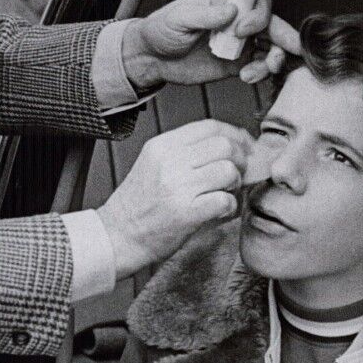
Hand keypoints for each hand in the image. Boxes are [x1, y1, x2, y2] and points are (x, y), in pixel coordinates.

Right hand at [97, 119, 251, 277]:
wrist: (117, 236)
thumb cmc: (138, 205)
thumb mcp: (153, 164)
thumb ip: (185, 152)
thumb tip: (228, 145)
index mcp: (161, 146)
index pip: (209, 127)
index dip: (234, 134)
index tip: (244, 145)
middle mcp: (170, 162)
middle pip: (224, 146)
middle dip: (240, 159)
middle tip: (238, 173)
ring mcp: (178, 187)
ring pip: (228, 171)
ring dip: (235, 183)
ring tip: (225, 193)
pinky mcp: (186, 213)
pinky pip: (225, 200)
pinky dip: (230, 206)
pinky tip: (220, 211)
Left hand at [122, 0, 301, 89]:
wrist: (151, 58)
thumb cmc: (161, 29)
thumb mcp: (179, 17)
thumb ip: (206, 14)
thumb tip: (231, 11)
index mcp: (226, 2)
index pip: (257, 2)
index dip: (258, 15)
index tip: (241, 29)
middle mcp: (237, 22)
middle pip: (272, 25)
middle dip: (284, 37)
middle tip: (286, 51)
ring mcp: (238, 44)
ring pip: (270, 48)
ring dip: (275, 58)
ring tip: (265, 69)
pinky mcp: (235, 65)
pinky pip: (258, 68)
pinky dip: (260, 74)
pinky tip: (247, 77)